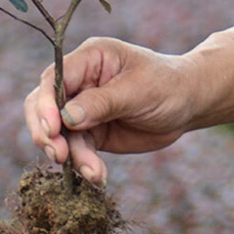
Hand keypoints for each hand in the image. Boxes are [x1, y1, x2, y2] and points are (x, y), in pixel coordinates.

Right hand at [24, 36, 195, 184]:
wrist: (189, 104)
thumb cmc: (167, 85)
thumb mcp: (138, 90)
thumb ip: (102, 103)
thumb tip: (67, 117)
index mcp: (90, 58)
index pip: (54, 78)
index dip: (47, 104)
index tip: (53, 129)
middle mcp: (80, 80)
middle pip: (44, 104)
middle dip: (46, 131)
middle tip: (58, 155)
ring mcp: (83, 107)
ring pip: (58, 132)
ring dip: (70, 154)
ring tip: (92, 172)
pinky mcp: (91, 131)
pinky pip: (77, 148)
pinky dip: (83, 164)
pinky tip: (97, 176)